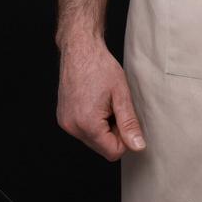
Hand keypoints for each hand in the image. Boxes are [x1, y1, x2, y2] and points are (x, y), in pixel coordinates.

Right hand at [56, 40, 145, 159]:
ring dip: (103, 128)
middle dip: (114, 133)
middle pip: (102, 148)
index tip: (126, 119)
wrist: (80, 49)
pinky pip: (83, 131)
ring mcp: (65, 123)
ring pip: (93, 140)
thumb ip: (129, 124)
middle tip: (115, 108)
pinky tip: (95, 103)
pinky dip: (93, 123)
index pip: (113, 152)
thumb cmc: (101, 67)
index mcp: (87, 123)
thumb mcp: (121, 95)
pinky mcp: (63, 118)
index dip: (125, 139)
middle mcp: (72, 127)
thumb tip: (138, 147)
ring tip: (105, 104)